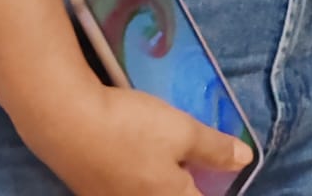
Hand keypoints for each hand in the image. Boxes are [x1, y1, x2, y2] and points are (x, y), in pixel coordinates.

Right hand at [19, 73, 252, 195]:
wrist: (65, 123)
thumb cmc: (131, 128)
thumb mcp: (181, 131)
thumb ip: (214, 148)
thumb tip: (246, 160)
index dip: (214, 185)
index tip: (217, 171)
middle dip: (186, 184)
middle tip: (195, 164)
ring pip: (147, 193)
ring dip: (159, 180)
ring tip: (165, 156)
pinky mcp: (91, 189)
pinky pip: (125, 188)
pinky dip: (136, 176)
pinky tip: (134, 153)